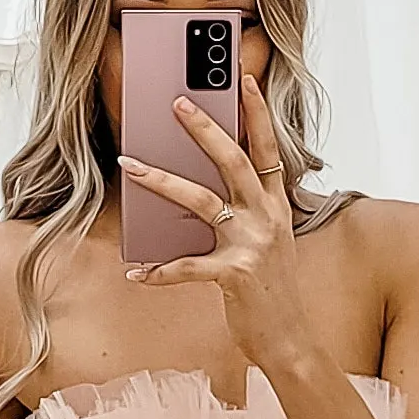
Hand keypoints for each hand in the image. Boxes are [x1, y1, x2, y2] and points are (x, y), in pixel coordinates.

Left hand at [122, 78, 311, 368]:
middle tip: (178, 103)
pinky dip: (158, 270)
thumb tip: (205, 185)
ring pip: (200, 200)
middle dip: (204, 128)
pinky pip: (187, 266)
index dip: (257, 113)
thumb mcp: (268, 241)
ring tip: (131, 166)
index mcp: (276, 206)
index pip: (269, 149)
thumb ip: (246, 211)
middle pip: (234, 161)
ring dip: (160, 180)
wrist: (288, 338)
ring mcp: (252, 244)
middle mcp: (267, 218)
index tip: (243, 80)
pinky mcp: (235, 274)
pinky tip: (137, 272)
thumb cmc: (270, 288)